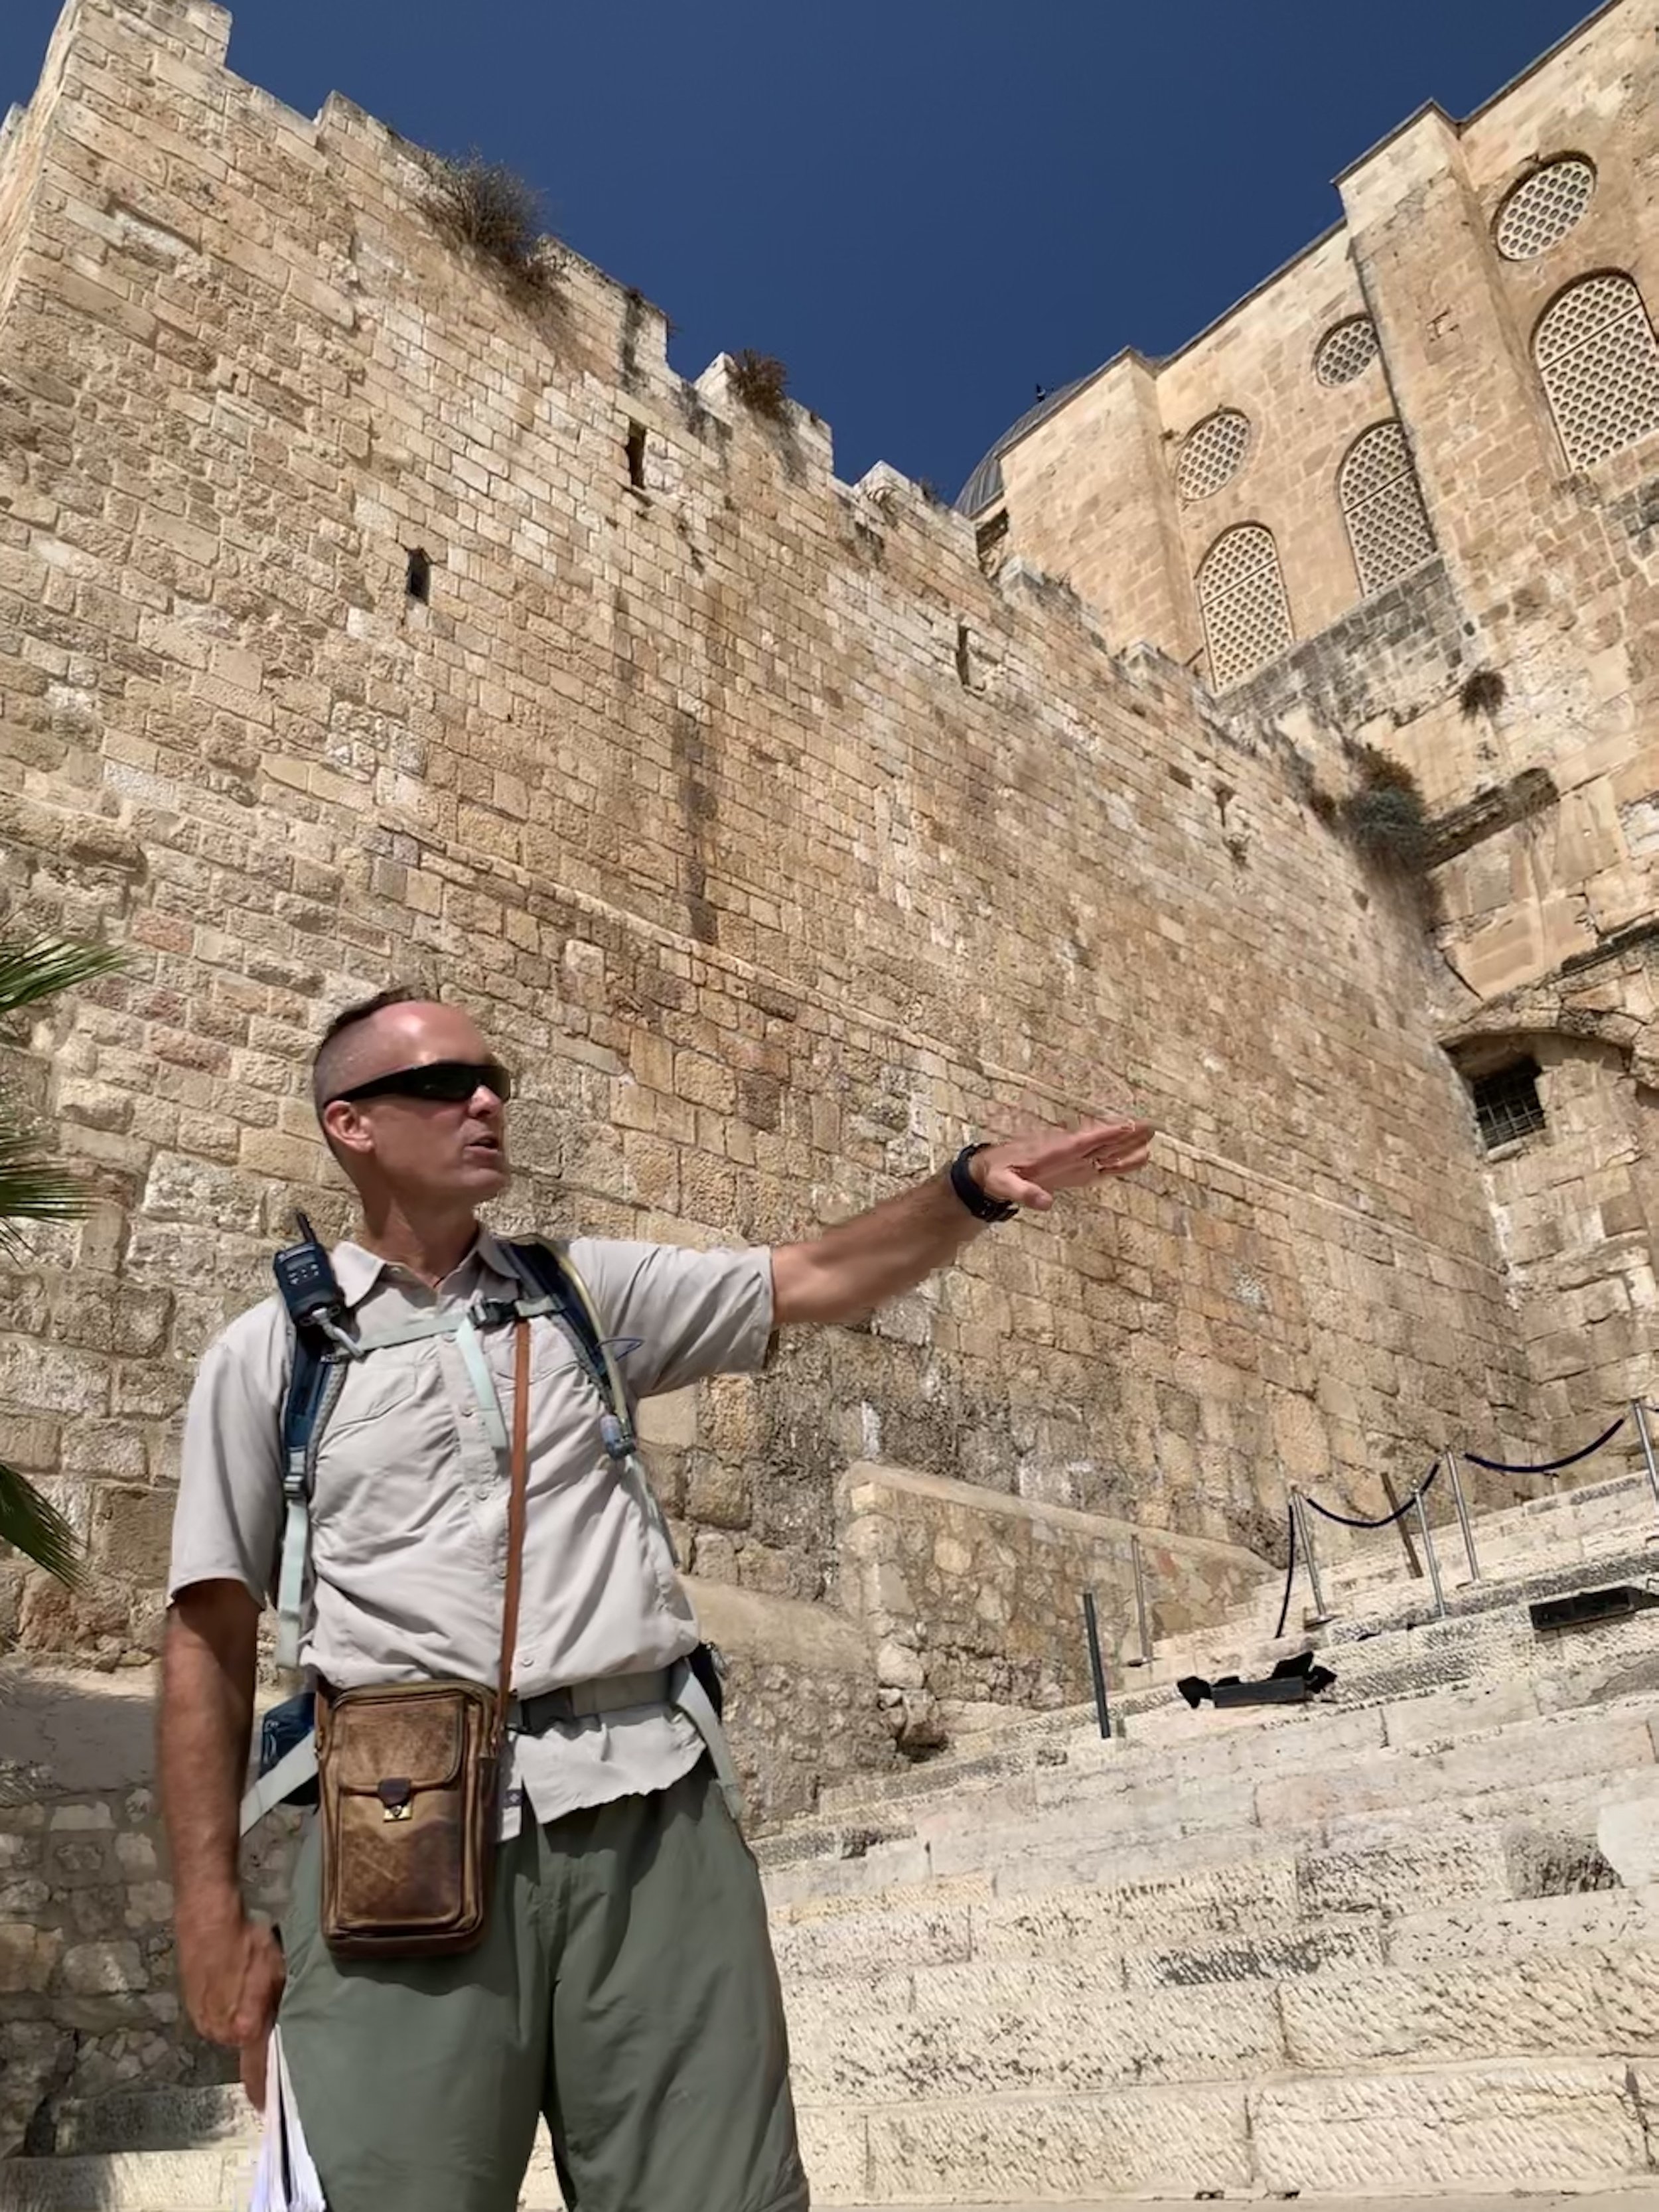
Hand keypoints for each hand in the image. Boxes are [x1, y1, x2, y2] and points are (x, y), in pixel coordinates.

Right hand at [176, 1902, 284, 2103]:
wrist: (208, 1920)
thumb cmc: (249, 1940)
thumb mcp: (277, 1971)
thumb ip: (283, 2006)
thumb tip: (292, 2033)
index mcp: (246, 2027)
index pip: (258, 2072)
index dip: (265, 2091)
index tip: (270, 2111)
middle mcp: (221, 2032)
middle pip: (245, 2050)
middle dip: (258, 2043)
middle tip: (271, 2026)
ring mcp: (204, 2021)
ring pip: (229, 2034)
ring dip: (240, 2024)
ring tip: (250, 1999)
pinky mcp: (192, 2009)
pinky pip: (215, 2020)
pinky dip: (226, 2012)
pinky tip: (235, 1990)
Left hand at [973, 1117, 1155, 1211]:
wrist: (990, 1172)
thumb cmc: (996, 1176)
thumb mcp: (1004, 1186)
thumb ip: (1024, 1193)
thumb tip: (1045, 1203)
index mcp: (1054, 1151)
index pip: (1085, 1141)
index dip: (1106, 1134)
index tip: (1127, 1125)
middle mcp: (1068, 1153)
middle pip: (1102, 1142)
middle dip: (1126, 1135)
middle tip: (1151, 1126)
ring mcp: (1073, 1161)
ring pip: (1106, 1152)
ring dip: (1127, 1146)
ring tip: (1150, 1141)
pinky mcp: (1074, 1171)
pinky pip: (1101, 1166)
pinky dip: (1118, 1164)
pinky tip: (1135, 1160)